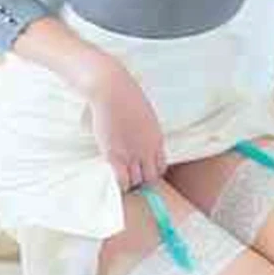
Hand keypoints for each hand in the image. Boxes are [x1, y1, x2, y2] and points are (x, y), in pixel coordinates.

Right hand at [82, 56, 167, 192]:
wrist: (112, 90)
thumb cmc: (125, 97)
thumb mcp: (144, 115)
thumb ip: (145, 132)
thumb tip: (137, 139)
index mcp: (157, 139)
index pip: (161, 167)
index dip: (151, 171)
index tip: (141, 170)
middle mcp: (148, 150)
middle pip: (151, 178)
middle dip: (141, 180)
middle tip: (130, 176)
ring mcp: (132, 154)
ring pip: (137, 181)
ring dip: (129, 182)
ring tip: (120, 175)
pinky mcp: (115, 155)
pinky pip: (122, 180)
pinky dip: (120, 184)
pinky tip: (114, 176)